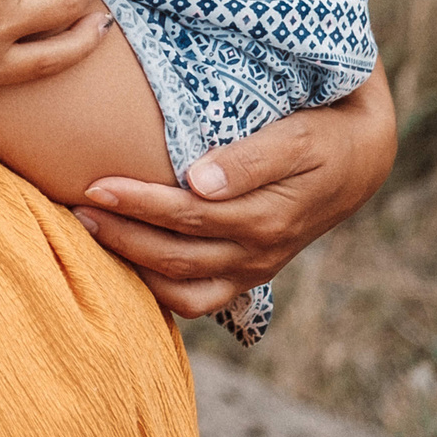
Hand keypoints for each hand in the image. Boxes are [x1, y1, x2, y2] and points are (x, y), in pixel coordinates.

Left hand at [71, 61, 396, 315]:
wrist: (361, 161)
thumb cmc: (322, 137)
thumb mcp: (297, 139)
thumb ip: (249, 160)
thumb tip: (198, 181)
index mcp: (266, 219)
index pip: (187, 216)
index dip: (137, 203)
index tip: (95, 183)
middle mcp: (258, 254)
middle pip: (175, 257)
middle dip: (120, 236)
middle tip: (75, 209)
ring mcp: (254, 270)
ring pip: (181, 287)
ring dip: (132, 265)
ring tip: (89, 233)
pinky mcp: (250, 275)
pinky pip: (198, 300)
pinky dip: (159, 289)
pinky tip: (126, 263)